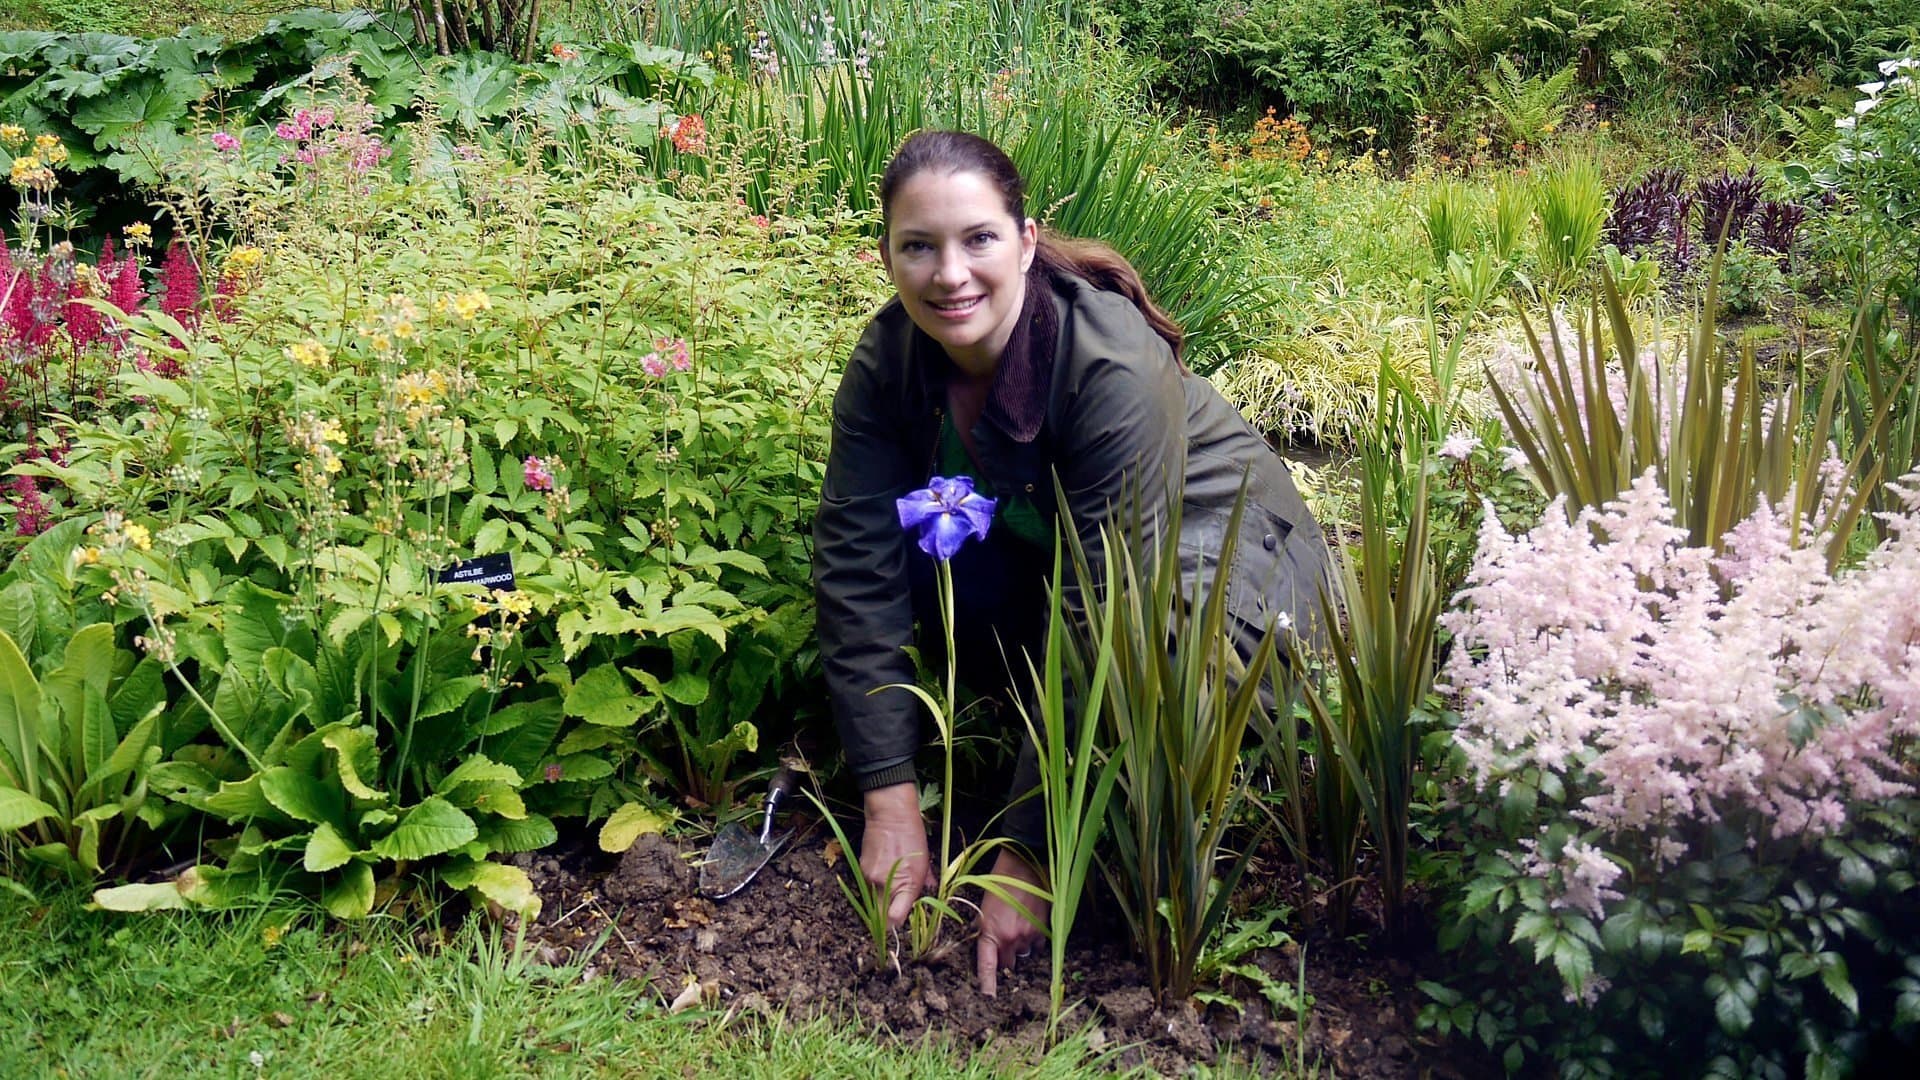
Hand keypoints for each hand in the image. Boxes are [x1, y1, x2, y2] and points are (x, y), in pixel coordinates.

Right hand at [859, 783, 932, 929]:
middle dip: (888, 917)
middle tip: (898, 911)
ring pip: (874, 902)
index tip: (901, 925)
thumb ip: (925, 884)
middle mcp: (883, 883)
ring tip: (894, 887)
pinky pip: (869, 887)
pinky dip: (877, 887)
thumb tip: (928, 897)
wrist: (890, 813)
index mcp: (904, 882)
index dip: (897, 924)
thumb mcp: (925, 862)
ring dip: (883, 901)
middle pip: (881, 915)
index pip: (895, 917)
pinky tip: (886, 874)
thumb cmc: (912, 835)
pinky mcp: (861, 869)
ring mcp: (869, 877)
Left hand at [975, 847, 1049, 997]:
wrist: (1024, 865)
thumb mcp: (983, 905)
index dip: (987, 984)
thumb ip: (984, 927)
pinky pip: (1038, 945)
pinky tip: (1030, 923)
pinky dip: (1033, 939)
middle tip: (1003, 941)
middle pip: (1007, 963)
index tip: (988, 998)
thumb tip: (984, 940)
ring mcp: (1028, 935)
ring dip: (1019, 946)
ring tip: (1017, 925)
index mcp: (991, 932)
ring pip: (1023, 953)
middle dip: (1004, 956)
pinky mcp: (1043, 929)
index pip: (987, 966)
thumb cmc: (999, 881)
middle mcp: (1010, 938)